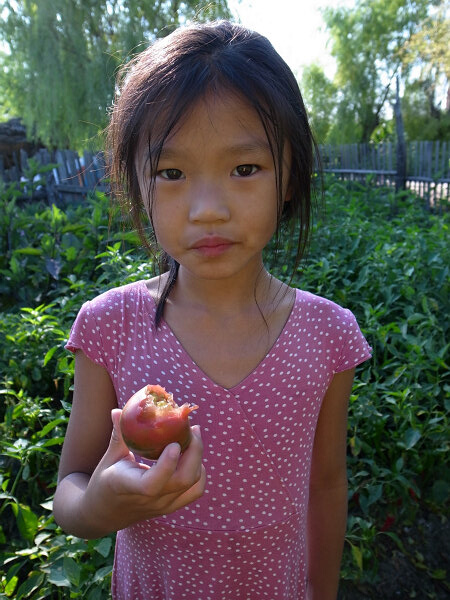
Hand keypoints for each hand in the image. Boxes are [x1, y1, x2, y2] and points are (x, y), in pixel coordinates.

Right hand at [80, 409, 205, 533]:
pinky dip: (200, 472)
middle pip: (183, 481)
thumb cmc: (104, 481)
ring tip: (193, 437)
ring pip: (193, 485)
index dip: (168, 464)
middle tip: (192, 428)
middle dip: (194, 452)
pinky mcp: (172, 507)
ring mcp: (163, 506)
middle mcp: (150, 500)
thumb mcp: (109, 458)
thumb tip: (118, 411)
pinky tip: (192, 455)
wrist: (105, 513)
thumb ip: (118, 434)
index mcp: (128, 486)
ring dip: (198, 458)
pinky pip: (196, 491)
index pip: (152, 484)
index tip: (175, 443)